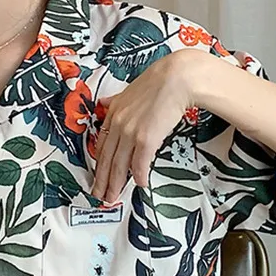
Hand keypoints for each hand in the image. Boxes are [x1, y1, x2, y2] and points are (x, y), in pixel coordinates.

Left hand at [92, 50, 206, 203]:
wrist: (177, 78)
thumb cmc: (159, 82)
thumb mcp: (130, 90)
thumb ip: (117, 100)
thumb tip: (105, 102)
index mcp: (113, 112)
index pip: (102, 144)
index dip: (99, 163)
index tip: (98, 175)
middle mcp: (118, 124)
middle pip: (106, 158)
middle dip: (102, 180)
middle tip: (99, 195)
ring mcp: (130, 132)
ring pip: (119, 165)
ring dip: (116, 184)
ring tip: (113, 197)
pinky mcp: (146, 138)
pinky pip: (139, 163)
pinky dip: (139, 176)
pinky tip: (140, 184)